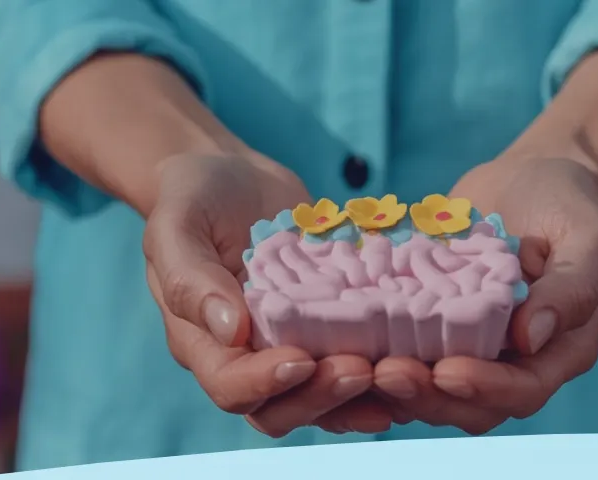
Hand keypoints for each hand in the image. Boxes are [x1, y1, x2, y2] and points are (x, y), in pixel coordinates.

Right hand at [142, 154, 394, 435]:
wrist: (233, 178)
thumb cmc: (194, 198)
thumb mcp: (177, 227)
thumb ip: (190, 279)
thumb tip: (232, 331)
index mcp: (203, 342)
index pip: (230, 386)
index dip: (264, 383)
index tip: (300, 360)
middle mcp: (249, 358)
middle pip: (281, 408)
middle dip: (323, 396)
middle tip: (362, 369)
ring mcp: (293, 347)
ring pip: (325, 398)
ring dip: (361, 395)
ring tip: (399, 374)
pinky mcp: (331, 331)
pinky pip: (356, 363)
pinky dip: (385, 370)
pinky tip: (420, 359)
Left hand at [372, 156, 597, 433]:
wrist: (532, 177)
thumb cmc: (569, 204)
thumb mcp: (590, 239)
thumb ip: (572, 289)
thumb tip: (529, 338)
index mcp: (562, 349)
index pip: (524, 389)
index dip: (484, 389)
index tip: (445, 370)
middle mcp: (517, 362)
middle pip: (471, 405)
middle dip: (427, 395)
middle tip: (385, 371)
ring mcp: (475, 349)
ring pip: (432, 391)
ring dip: (395, 386)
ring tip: (358, 362)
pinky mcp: (437, 331)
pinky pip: (407, 356)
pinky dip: (377, 355)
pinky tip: (344, 338)